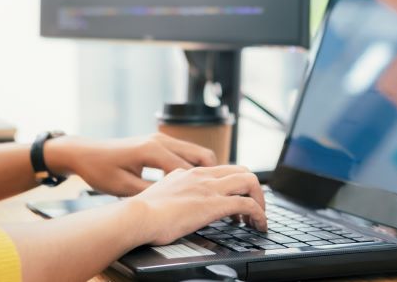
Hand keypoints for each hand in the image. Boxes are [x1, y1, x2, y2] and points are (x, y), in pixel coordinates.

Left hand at [45, 133, 216, 195]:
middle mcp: (160, 141)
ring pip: (196, 151)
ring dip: (207, 169)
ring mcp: (160, 139)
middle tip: (225, 195)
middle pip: (201, 155)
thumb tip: (173, 205)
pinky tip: (196, 182)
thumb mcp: (124, 188)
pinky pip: (185, 151)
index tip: (220, 202)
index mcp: (153, 151)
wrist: (85, 152)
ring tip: (215, 190)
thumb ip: (149, 194)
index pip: (190, 170)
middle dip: (215, 174)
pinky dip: (195, 164)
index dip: (206, 187)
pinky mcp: (157, 142)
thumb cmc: (100, 171)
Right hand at [129, 165, 266, 244]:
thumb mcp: (160, 196)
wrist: (137, 216)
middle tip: (251, 210)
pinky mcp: (214, 204)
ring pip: (249, 181)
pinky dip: (259, 214)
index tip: (234, 202)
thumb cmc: (142, 213)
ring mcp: (209, 188)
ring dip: (259, 200)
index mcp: (188, 173)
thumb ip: (173, 195)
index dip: (233, 185)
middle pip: (240, 170)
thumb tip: (175, 206)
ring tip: (257, 219)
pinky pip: (247, 204)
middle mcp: (201, 176)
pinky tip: (258, 225)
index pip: (220, 170)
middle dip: (252, 189)